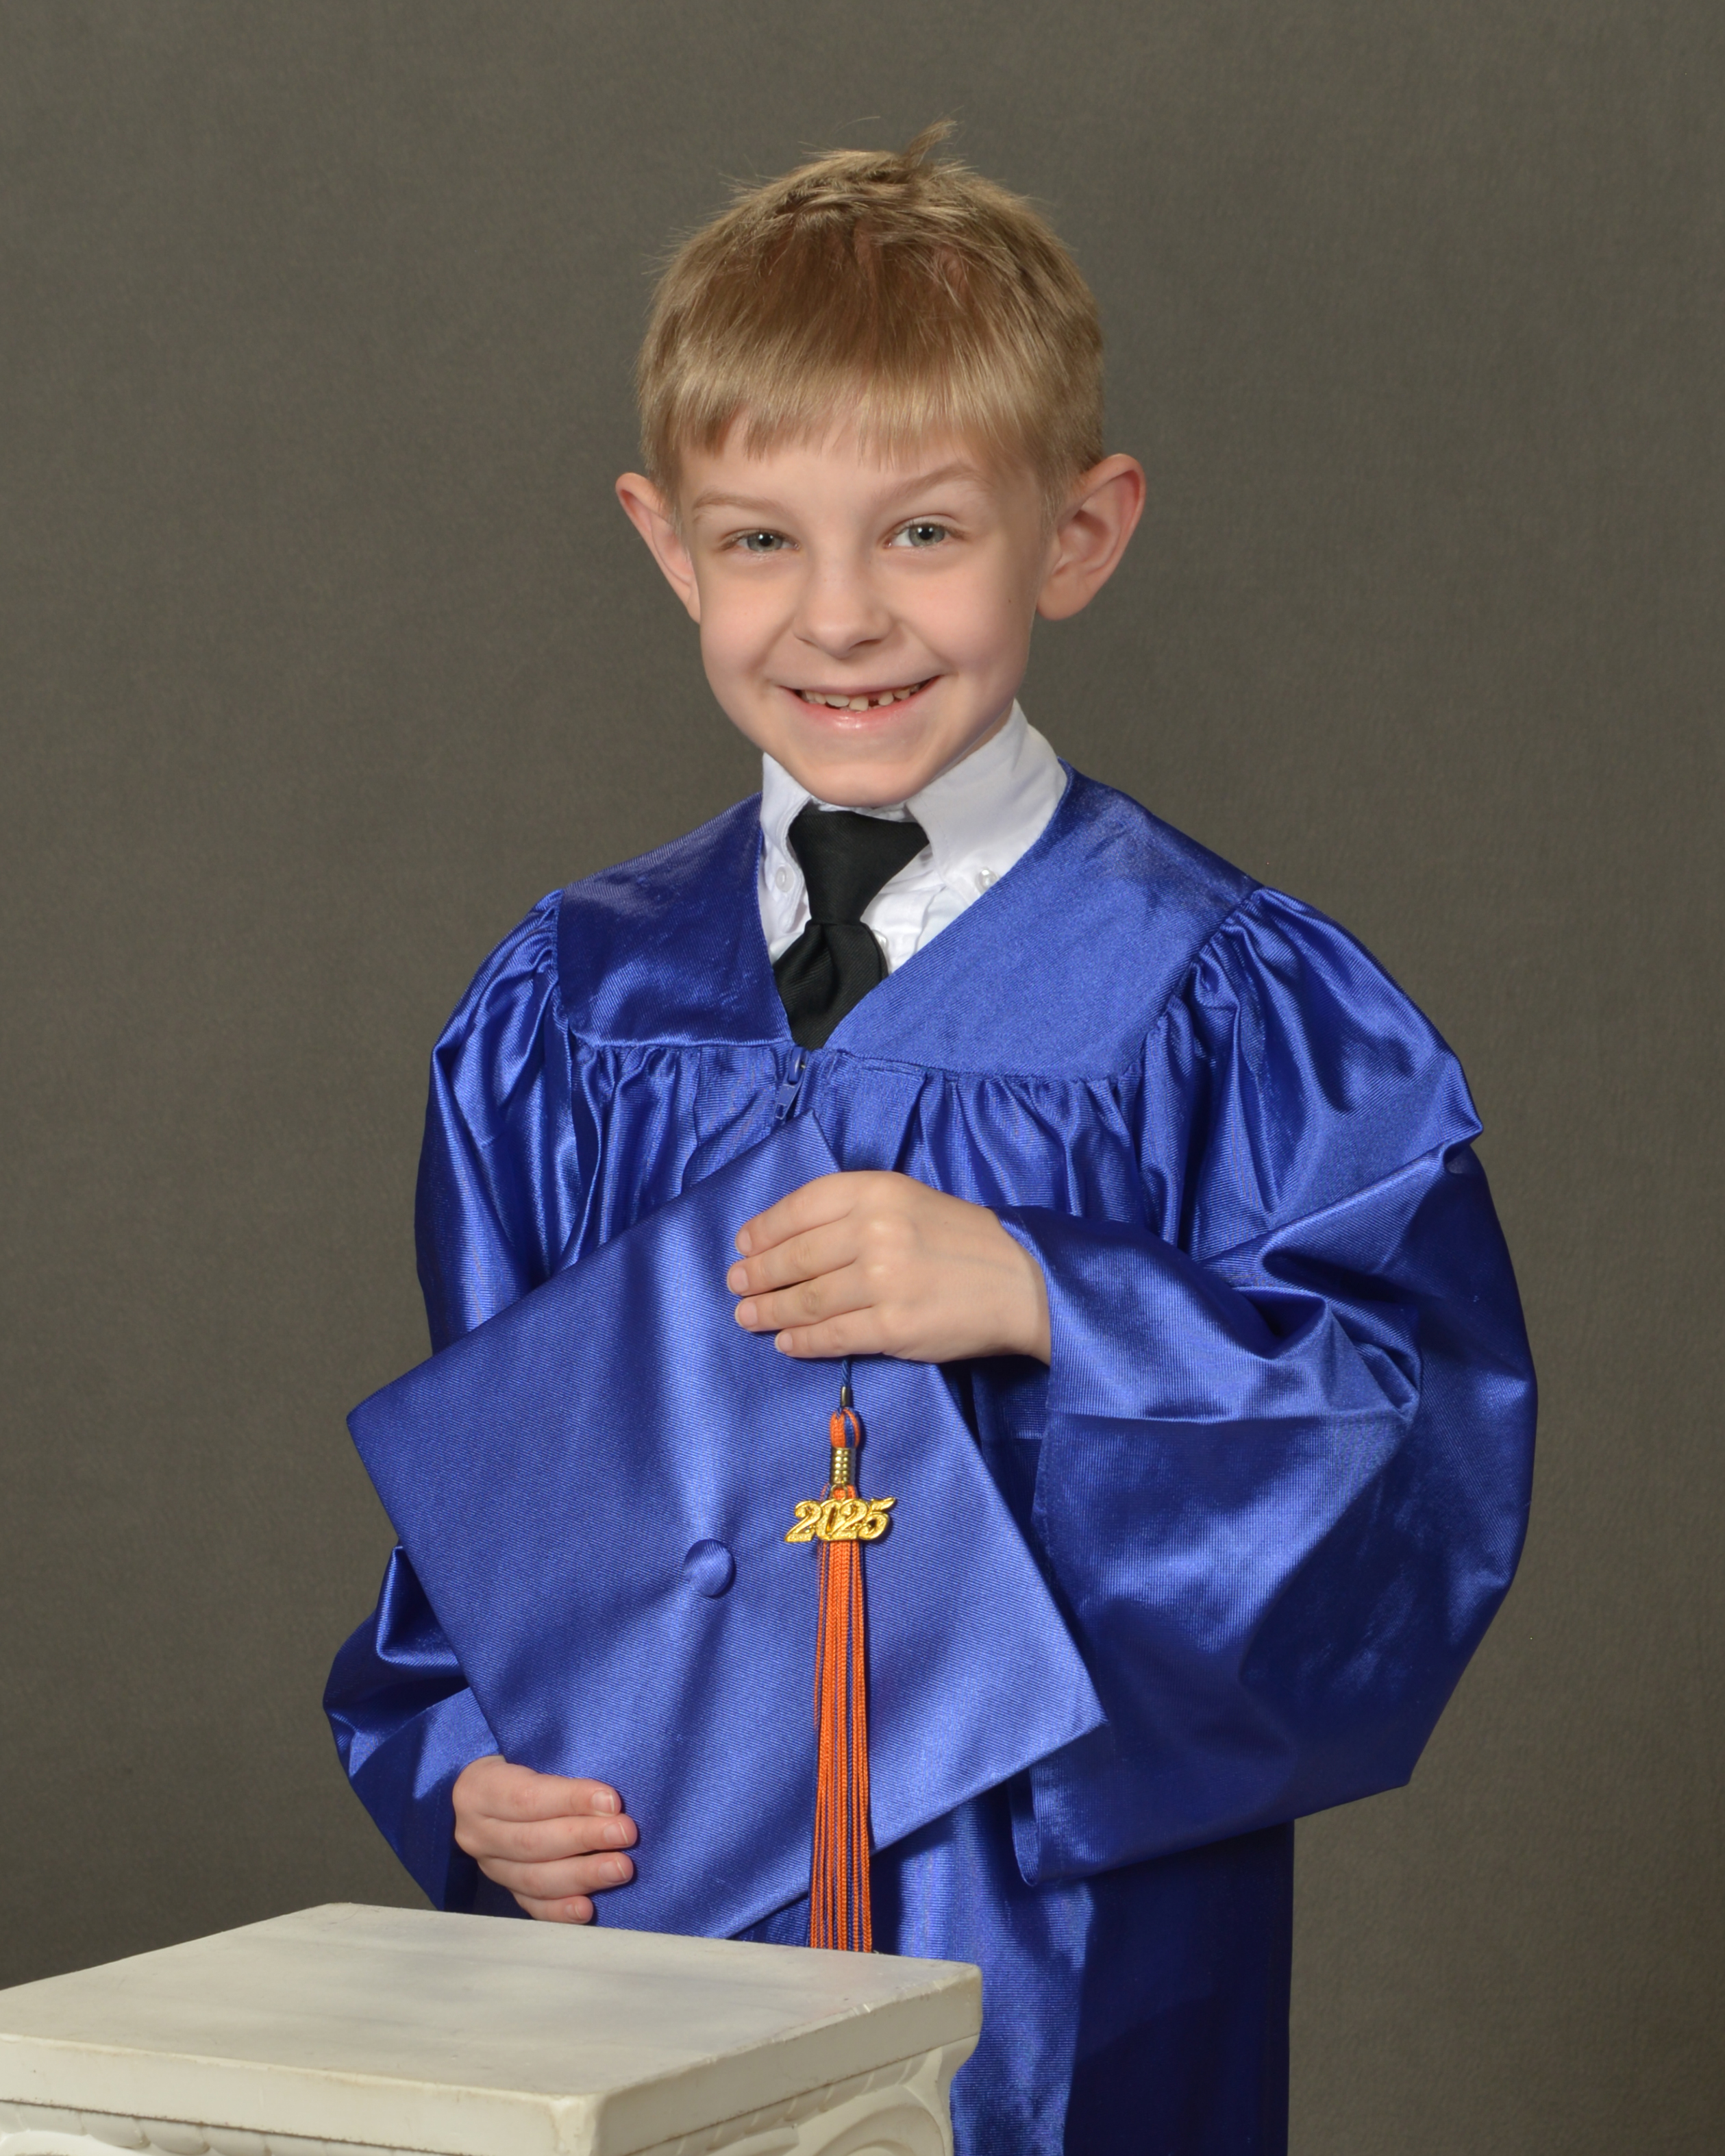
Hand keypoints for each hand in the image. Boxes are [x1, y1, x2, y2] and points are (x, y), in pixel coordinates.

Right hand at [451, 1755, 637, 1922]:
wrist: (494, 1788)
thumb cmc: (524, 1760)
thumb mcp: (531, 1750)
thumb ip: (561, 1764)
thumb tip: (609, 1793)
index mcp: (479, 1789)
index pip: (527, 1797)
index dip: (571, 1801)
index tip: (613, 1801)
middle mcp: (477, 1832)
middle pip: (533, 1842)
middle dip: (585, 1839)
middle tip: (626, 1834)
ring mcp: (490, 1865)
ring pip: (534, 1879)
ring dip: (583, 1875)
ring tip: (621, 1868)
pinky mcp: (506, 1888)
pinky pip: (532, 1905)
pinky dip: (561, 1910)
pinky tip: (588, 1909)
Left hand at [727, 1171, 1050, 1363]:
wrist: (1023, 1280)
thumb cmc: (962, 1237)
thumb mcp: (908, 1198)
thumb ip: (855, 1209)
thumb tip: (788, 1236)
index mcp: (877, 1191)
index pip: (800, 1207)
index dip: (764, 1229)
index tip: (743, 1244)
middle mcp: (875, 1232)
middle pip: (796, 1257)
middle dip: (757, 1274)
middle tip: (735, 1285)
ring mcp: (883, 1282)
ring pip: (807, 1300)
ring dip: (769, 1310)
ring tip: (747, 1315)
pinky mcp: (893, 1328)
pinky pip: (832, 1336)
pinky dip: (801, 1341)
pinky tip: (786, 1342)